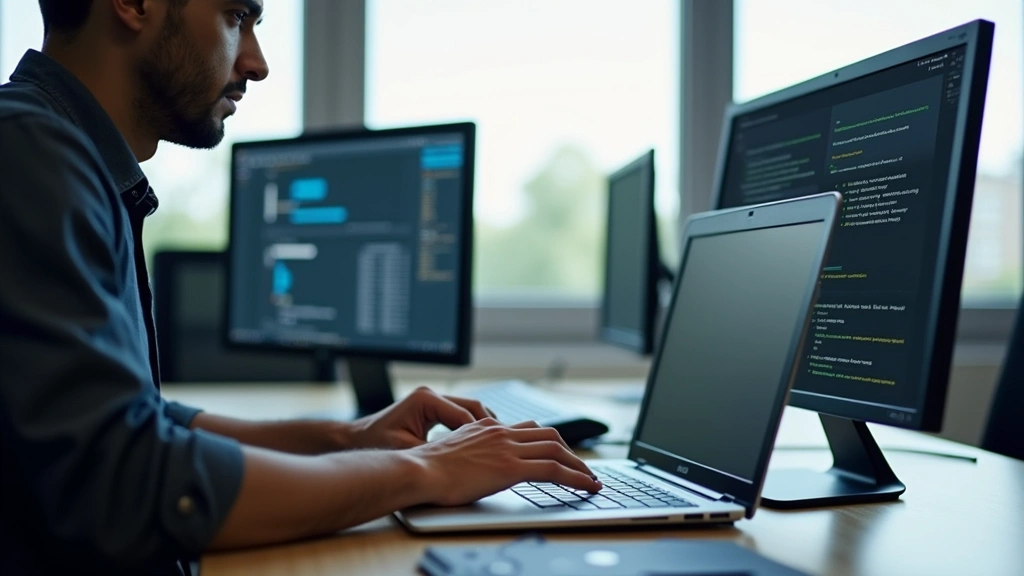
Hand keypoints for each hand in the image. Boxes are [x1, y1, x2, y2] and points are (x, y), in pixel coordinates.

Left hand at [348, 386, 493, 449]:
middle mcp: (432, 395)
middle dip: (489, 428)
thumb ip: (435, 454)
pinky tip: (482, 445)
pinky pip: (461, 415)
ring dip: (484, 428)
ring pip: (471, 410)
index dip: (481, 437)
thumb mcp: (407, 452)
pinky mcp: (434, 408)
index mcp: (426, 400)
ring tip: (498, 447)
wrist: (357, 440)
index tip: (494, 453)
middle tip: (504, 448)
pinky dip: (473, 429)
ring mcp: (434, 400)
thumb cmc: (376, 445)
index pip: (465, 417)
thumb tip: (461, 462)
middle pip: (474, 408)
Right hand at [409, 418, 601, 505]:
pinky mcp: (511, 467)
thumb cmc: (426, 468)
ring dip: (578, 465)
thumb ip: (469, 452)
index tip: (558, 453)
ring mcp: (507, 448)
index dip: (547, 442)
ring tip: (590, 479)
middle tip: (580, 467)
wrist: (418, 470)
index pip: (527, 429)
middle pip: (548, 435)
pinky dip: (576, 478)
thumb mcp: (451, 452)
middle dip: (569, 451)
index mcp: (486, 427)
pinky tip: (586, 487)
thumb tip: (475, 463)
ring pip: (556, 449)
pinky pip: (554, 470)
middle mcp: (500, 432)